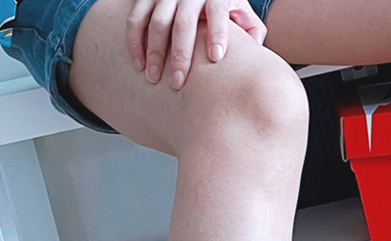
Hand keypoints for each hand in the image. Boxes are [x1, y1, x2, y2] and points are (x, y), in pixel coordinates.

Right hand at [127, 0, 266, 88]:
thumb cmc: (223, 2)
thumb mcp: (241, 9)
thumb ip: (251, 28)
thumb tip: (255, 53)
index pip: (217, 11)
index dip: (217, 33)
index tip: (216, 57)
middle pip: (184, 23)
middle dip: (180, 54)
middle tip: (178, 83)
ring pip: (157, 22)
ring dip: (154, 52)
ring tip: (153, 79)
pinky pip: (136, 19)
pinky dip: (135, 42)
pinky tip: (139, 64)